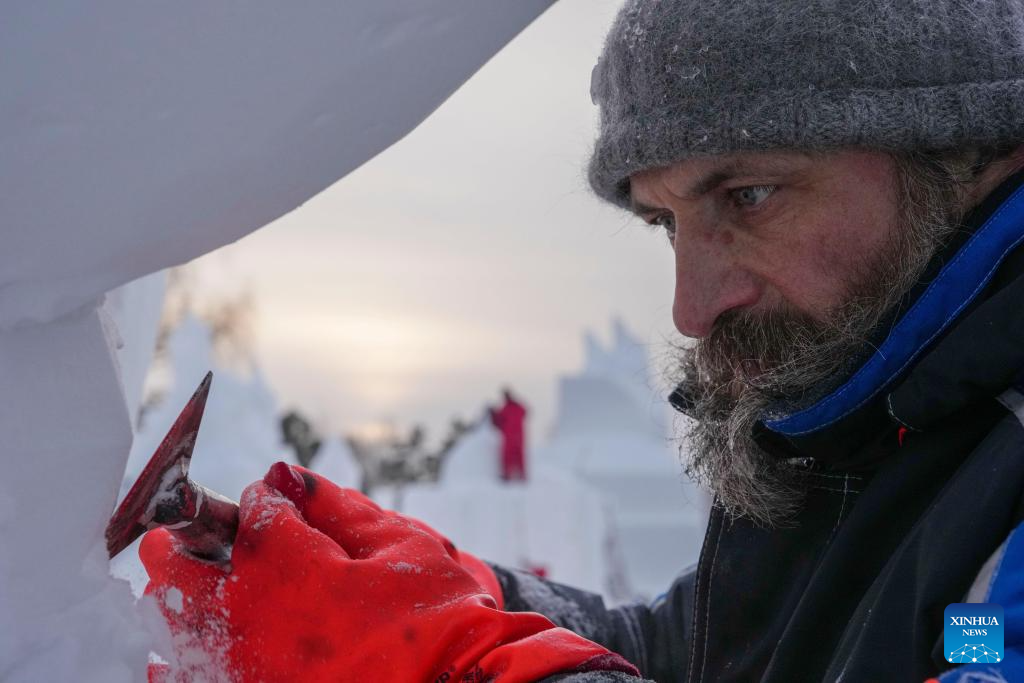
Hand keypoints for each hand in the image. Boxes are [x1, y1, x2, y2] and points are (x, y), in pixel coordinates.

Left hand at [141, 463, 637, 681]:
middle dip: (184, 541)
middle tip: (191, 535)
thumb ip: (338, 507)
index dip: (267, 499)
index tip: (277, 500)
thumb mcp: (402, 546)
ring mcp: (243, 666)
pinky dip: (175, 660)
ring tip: (195, 584)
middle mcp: (249, 616)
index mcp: (288, 566)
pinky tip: (176, 652)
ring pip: (175, 622)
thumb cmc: (441, 619)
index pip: (255, 512)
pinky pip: (185, 677)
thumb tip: (287, 477)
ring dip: (180, 594)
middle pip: (180, 566)